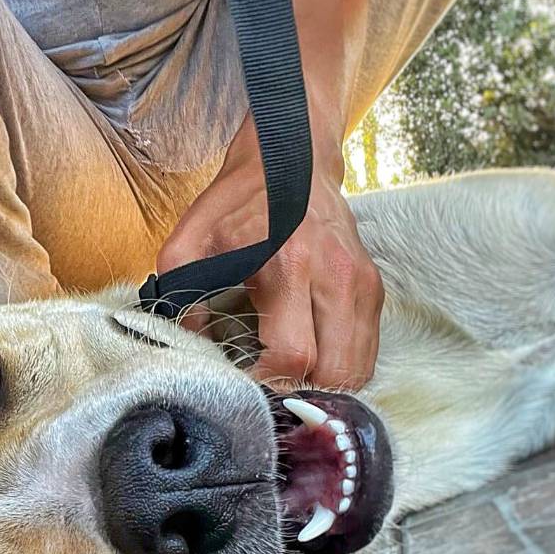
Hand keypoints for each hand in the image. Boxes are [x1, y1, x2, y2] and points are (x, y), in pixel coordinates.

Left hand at [157, 118, 382, 390]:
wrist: (293, 157)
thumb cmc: (238, 201)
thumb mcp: (190, 239)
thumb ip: (180, 295)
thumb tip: (194, 347)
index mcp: (288, 265)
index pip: (291, 356)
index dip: (268, 386)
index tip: (246, 391)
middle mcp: (334, 277)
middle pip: (333, 373)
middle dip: (302, 396)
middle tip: (273, 396)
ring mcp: (361, 283)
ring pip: (358, 369)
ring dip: (327, 387)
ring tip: (294, 385)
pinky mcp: (374, 287)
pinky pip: (368, 351)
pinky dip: (344, 368)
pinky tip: (315, 363)